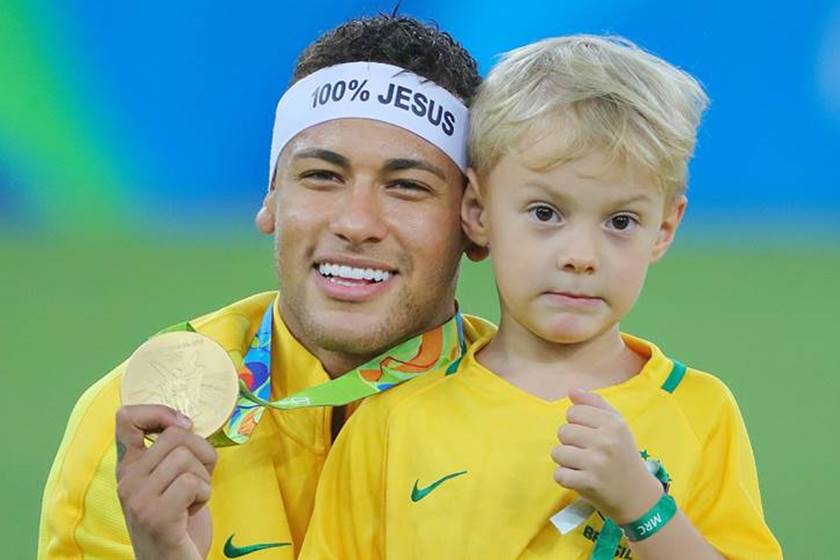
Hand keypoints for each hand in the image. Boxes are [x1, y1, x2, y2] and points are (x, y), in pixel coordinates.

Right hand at [115, 405, 216, 559]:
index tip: (182, 425)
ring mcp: (137, 498)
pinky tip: (192, 511)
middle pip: (175, 435)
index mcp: (128, 466)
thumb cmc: (180, 518)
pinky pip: (193, 482)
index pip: (126, 417)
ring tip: (192, 498)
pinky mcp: (155, 516)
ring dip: (204, 478)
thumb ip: (173, 452)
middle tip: (199, 477)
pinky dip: (204, 494)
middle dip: (202, 452)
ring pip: (186, 457)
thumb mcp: (172, 478)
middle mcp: (126, 479)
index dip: (160, 411)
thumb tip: (186, 422)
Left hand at [551, 389, 661, 523]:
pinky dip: (566, 478)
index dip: (576, 424)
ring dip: (566, 461)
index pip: (573, 412)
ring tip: (583, 466)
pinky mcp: (588, 483)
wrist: (638, 496)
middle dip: (570, 443)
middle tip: (587, 453)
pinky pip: (559, 474)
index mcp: (614, 423)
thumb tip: (572, 390)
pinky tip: (581, 479)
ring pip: (557, 453)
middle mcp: (606, 441)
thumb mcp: (617, 425)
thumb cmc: (624, 456)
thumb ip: (594, 404)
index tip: (589, 435)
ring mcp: (597, 463)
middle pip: (563, 431)